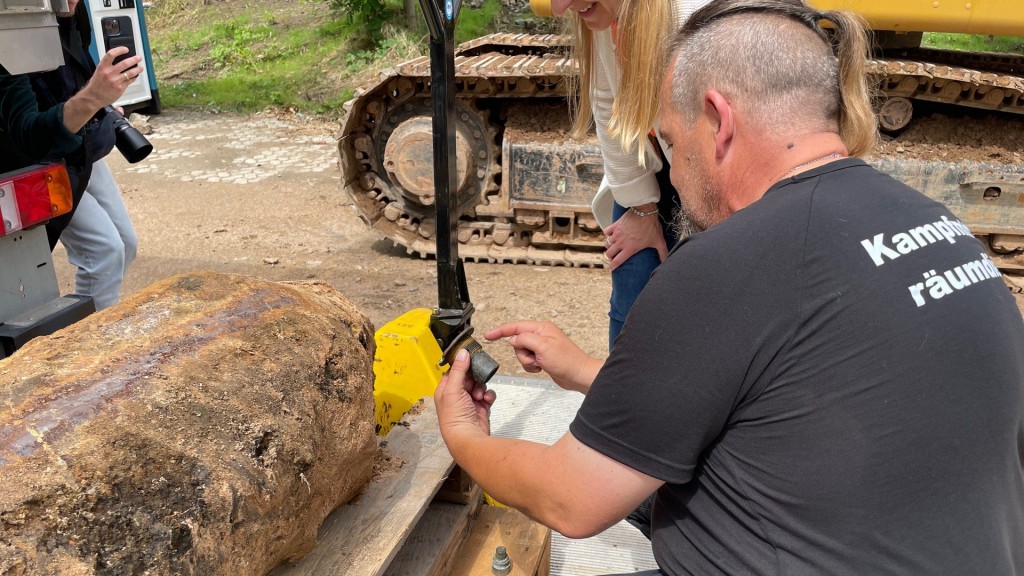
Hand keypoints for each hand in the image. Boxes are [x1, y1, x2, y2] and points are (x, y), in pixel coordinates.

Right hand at [83, 47, 143, 106]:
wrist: (93, 97)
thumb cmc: (96, 85)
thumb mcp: (99, 72)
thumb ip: (108, 66)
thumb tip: (120, 60)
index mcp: (102, 67)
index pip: (111, 54)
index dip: (119, 50)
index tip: (126, 49)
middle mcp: (109, 73)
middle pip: (124, 63)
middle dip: (134, 59)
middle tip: (138, 57)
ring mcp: (115, 81)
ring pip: (130, 72)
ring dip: (137, 69)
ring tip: (140, 67)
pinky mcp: (120, 88)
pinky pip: (130, 81)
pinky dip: (134, 77)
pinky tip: (136, 76)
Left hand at [435, 349, 496, 442]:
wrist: (468, 437)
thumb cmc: (455, 416)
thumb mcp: (453, 389)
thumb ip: (458, 370)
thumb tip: (462, 353)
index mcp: (445, 390)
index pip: (453, 371)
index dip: (462, 365)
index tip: (471, 358)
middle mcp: (456, 396)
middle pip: (468, 377)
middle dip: (475, 378)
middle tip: (477, 379)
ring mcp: (469, 402)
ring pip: (479, 385)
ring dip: (482, 387)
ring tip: (480, 395)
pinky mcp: (480, 408)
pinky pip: (487, 395)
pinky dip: (488, 396)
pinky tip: (486, 399)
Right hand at [484, 321, 600, 393]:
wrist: (578, 375)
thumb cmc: (567, 360)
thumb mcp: (543, 347)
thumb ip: (525, 339)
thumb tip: (513, 339)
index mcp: (541, 328)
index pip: (515, 327)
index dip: (500, 331)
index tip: (488, 335)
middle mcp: (541, 336)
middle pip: (518, 342)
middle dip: (522, 353)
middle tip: (535, 357)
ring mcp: (541, 347)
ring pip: (521, 353)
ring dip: (527, 361)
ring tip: (540, 363)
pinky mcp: (542, 357)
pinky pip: (528, 361)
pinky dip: (531, 366)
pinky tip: (541, 368)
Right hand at [603, 207, 667, 270]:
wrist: (645, 211)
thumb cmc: (652, 227)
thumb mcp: (658, 241)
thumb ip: (663, 253)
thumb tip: (666, 261)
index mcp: (630, 248)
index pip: (617, 261)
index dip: (613, 266)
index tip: (612, 268)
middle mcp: (621, 242)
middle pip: (609, 253)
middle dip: (610, 256)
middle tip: (613, 256)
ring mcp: (617, 233)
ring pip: (607, 243)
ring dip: (610, 245)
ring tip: (613, 246)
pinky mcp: (615, 225)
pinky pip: (606, 232)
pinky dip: (608, 234)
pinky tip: (612, 234)